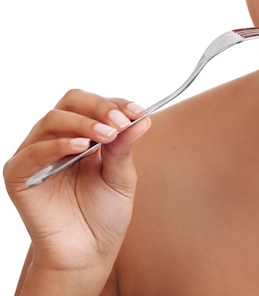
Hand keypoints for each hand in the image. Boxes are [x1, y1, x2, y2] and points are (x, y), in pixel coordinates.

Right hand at [3, 89, 150, 274]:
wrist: (87, 253)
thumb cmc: (104, 215)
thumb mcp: (121, 178)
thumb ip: (125, 147)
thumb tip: (142, 117)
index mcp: (83, 137)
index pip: (94, 106)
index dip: (114, 104)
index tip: (138, 112)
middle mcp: (57, 140)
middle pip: (70, 103)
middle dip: (98, 108)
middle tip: (120, 122)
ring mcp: (37, 156)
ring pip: (52, 120)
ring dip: (83, 123)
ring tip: (106, 135)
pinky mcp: (19, 175)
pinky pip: (33, 151)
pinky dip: (57, 144)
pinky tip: (80, 148)